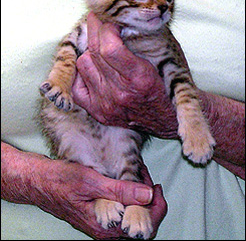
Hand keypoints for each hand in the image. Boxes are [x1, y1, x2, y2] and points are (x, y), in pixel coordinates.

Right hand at [1, 142, 166, 239]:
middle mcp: (106, 229)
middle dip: (149, 200)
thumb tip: (147, 194)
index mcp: (106, 226)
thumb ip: (120, 191)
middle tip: (147, 177)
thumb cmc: (61, 181)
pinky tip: (128, 182)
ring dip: (140, 197)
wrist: (40, 182)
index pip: (143, 227)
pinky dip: (130, 196)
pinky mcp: (99, 214)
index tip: (156, 187)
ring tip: (139, 176)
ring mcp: (102, 222)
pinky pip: (122, 210)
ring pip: (131, 216)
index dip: (156, 207)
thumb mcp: (92, 182)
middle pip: (140, 223)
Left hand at [72, 12, 178, 137]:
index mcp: (140, 79)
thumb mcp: (162, 62)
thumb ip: (142, 42)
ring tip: (100, 47)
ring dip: (90, 51)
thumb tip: (120, 21)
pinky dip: (82, 71)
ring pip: (83, 64)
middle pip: (95, 53)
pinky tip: (93, 67)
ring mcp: (105, 104)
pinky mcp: (97, 111)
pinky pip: (76, 84)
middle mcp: (119, 93)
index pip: (110, 48)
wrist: (163, 120)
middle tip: (98, 20)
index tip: (110, 20)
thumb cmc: (164, 88)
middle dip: (95, 30)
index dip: (106, 28)